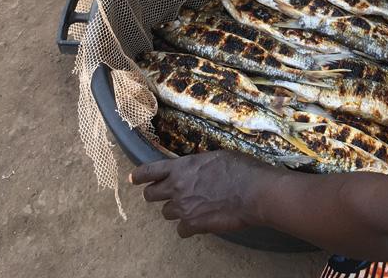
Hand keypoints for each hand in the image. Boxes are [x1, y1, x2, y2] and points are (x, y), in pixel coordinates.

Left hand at [130, 150, 277, 237]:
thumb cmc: (241, 169)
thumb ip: (199, 164)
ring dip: (176, 210)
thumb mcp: (217, 156)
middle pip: (151, 195)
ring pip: (166, 213)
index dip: (140, 175)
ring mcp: (183, 207)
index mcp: (182, 167)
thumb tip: (198, 168)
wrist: (253, 192)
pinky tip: (200, 223)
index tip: (134, 179)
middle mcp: (177, 186)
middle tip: (166, 196)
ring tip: (192, 207)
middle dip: (156, 195)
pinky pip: (181, 230)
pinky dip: (188, 228)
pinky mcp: (192, 224)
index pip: (150, 171)